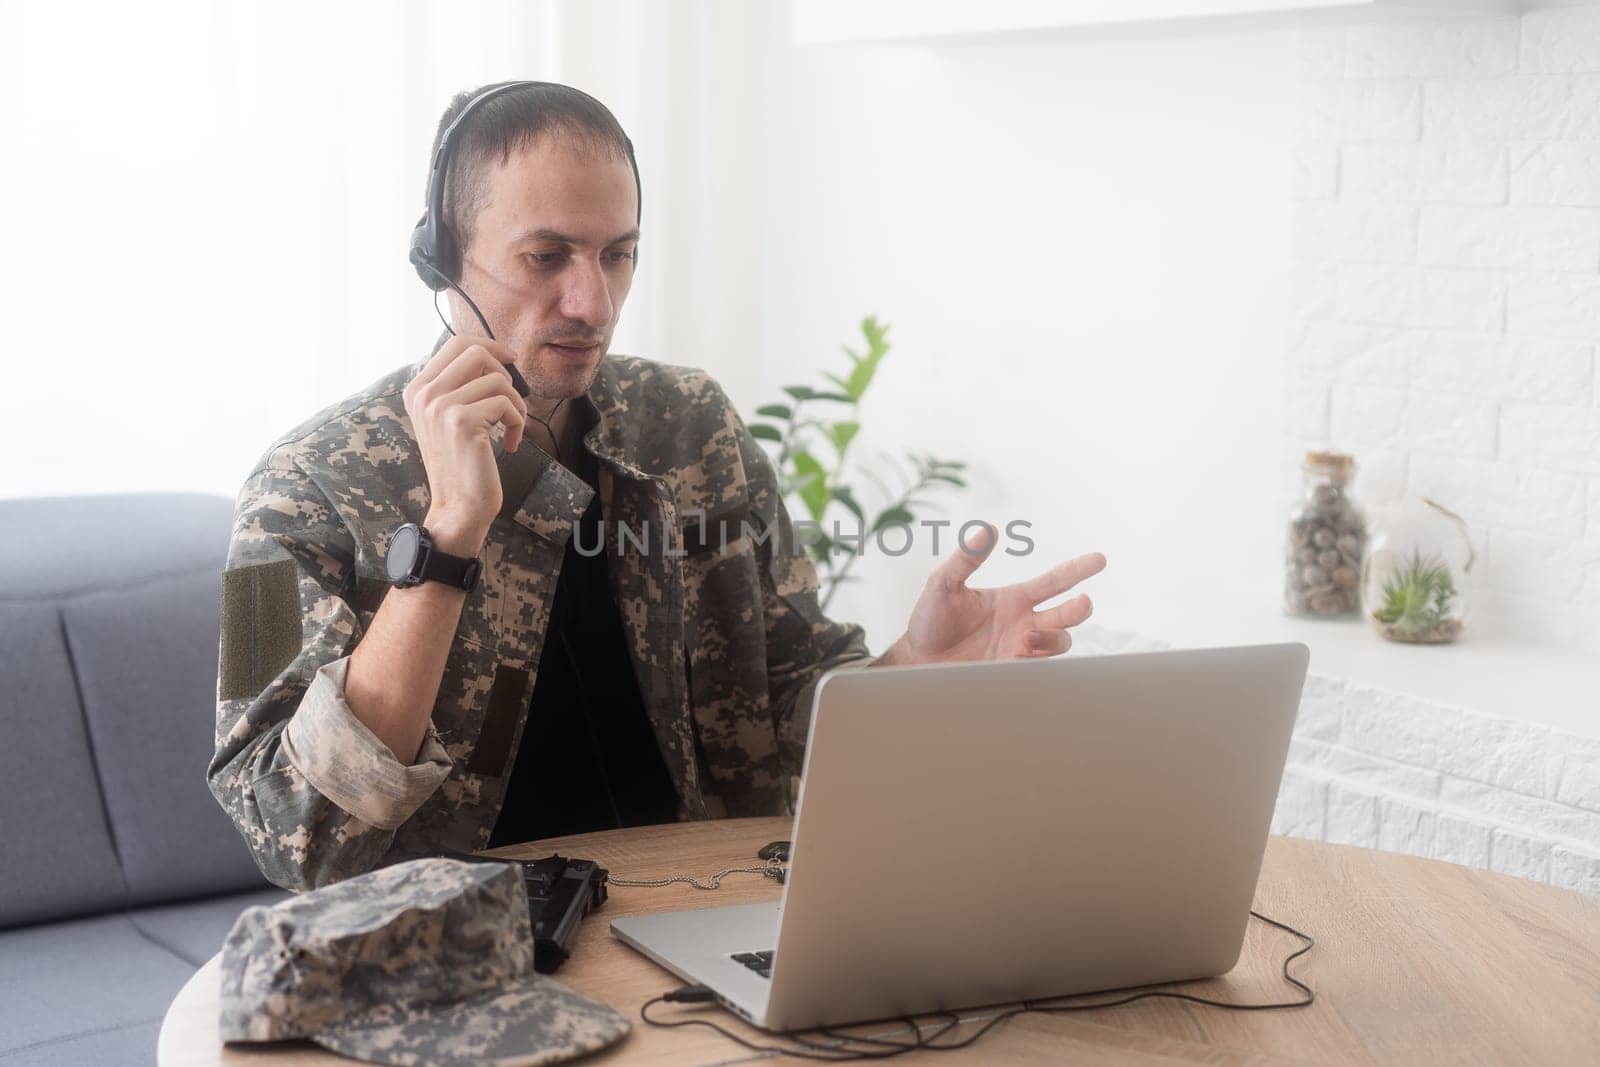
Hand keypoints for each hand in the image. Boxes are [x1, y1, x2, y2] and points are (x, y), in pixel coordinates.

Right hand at [402, 336, 528, 551]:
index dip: (489, 346)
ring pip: (498, 380)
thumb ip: (460, 385)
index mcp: (417, 389)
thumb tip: (494, 354)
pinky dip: (517, 423)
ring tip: (511, 427)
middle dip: (505, 371)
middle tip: (511, 400)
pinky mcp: (462, 422)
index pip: (456, 343)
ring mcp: (440, 406)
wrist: (458, 506)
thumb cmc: (462, 463)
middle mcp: (424, 394)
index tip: (510, 360)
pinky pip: (506, 404)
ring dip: (516, 405)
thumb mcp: (450, 418)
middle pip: (476, 352)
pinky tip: (510, 443)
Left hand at [877, 524, 1105, 665]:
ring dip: (1053, 638)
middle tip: (1082, 602)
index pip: (1055, 582)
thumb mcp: (943, 584)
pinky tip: (1018, 653)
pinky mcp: (1012, 671)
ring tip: (1029, 637)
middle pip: (1068, 615)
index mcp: (1014, 599)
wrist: (917, 660)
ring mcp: (1020, 649)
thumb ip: (965, 559)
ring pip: (1060, 643)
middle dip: (1079, 609)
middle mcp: (1024, 623)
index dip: (1078, 570)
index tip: (1100, 559)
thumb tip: (987, 529)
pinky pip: (1039, 668)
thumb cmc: (929, 620)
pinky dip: (1036, 660)